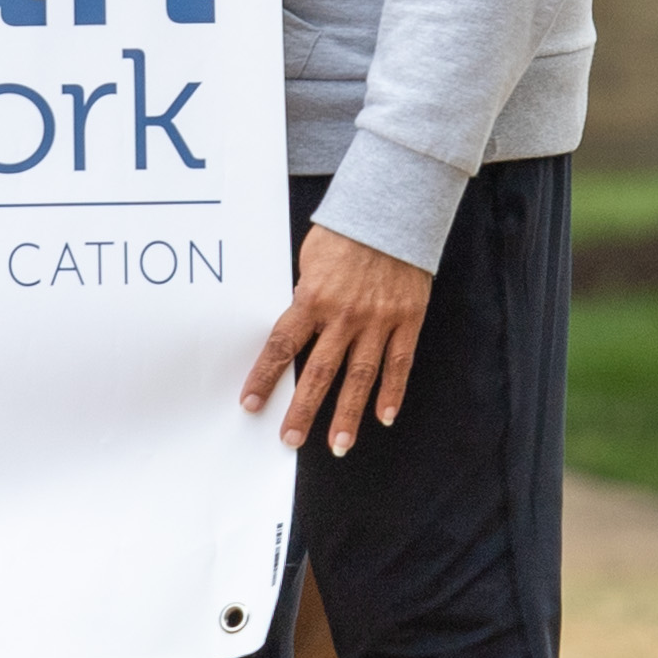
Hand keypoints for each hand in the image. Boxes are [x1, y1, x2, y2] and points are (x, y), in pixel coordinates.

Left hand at [242, 223, 428, 454]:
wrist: (392, 213)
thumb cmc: (343, 234)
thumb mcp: (308, 260)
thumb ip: (303, 296)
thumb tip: (294, 325)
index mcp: (311, 298)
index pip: (281, 346)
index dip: (265, 378)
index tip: (250, 404)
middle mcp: (343, 315)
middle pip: (318, 371)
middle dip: (303, 409)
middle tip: (289, 440)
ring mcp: (378, 320)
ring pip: (360, 376)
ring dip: (348, 413)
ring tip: (338, 444)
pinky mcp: (407, 319)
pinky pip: (400, 362)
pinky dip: (392, 392)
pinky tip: (384, 417)